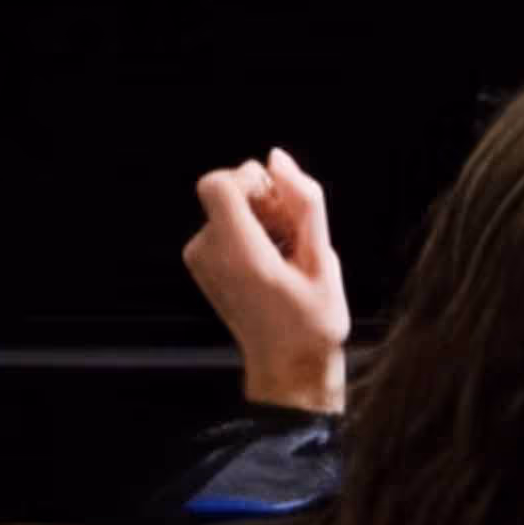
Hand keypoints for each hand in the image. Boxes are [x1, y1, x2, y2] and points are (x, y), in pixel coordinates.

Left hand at [183, 149, 349, 412]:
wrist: (289, 367)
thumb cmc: (312, 318)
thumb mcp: (323, 258)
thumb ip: (303, 201)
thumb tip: (277, 158)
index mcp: (237, 253)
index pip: (218, 184)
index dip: (251, 181)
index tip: (279, 207)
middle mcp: (208, 253)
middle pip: (227, 191)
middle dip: (263, 200)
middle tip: (294, 238)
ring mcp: (199, 259)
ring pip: (229, 206)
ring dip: (261, 219)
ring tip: (287, 256)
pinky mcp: (202, 262)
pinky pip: (225, 224)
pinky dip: (250, 232)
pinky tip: (272, 262)